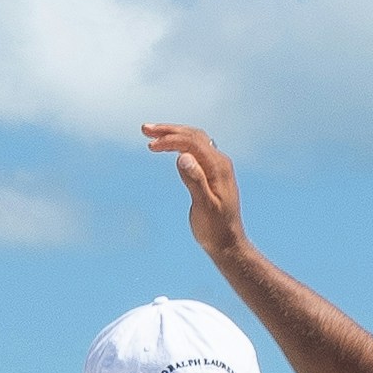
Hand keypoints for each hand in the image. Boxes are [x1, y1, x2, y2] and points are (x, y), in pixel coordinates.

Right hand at [140, 119, 245, 258]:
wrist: (228, 243)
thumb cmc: (216, 228)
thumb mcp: (204, 206)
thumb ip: (194, 180)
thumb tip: (182, 156)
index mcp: (218, 167)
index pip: (192, 142)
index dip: (171, 140)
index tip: (150, 145)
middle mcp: (220, 162)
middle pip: (193, 135)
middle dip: (169, 130)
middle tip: (145, 129)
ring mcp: (217, 167)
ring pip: (194, 140)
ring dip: (173, 134)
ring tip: (151, 134)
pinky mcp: (212, 173)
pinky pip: (195, 150)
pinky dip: (179, 144)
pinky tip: (168, 147)